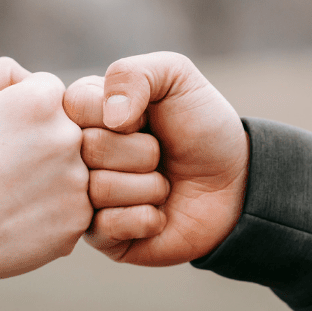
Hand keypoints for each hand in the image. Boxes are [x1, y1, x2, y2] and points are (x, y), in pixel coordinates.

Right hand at [0, 57, 91, 310]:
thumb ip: (2, 74)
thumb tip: (31, 77)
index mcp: (43, 99)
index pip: (48, 92)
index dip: (20, 114)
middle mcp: (70, 136)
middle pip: (66, 129)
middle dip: (39, 144)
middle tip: (2, 170)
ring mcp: (79, 180)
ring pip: (72, 168)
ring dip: (48, 178)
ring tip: (8, 195)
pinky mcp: (80, 219)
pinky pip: (72, 205)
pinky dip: (49, 211)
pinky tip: (17, 217)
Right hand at [63, 52, 247, 265]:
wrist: (236, 184)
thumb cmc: (202, 127)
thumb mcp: (175, 77)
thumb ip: (134, 73)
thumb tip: (110, 117)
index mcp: (85, 113)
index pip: (74, 105)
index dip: (121, 113)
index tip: (146, 117)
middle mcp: (77, 155)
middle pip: (88, 148)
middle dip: (142, 151)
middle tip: (160, 155)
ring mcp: (85, 197)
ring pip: (99, 189)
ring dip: (148, 186)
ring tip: (162, 184)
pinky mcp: (100, 236)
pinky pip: (107, 226)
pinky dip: (145, 218)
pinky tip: (158, 214)